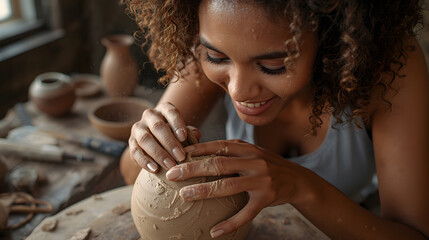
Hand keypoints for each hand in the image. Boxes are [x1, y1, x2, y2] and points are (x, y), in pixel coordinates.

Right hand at [128, 102, 199, 172]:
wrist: (157, 143)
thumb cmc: (175, 136)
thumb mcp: (183, 132)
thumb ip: (190, 133)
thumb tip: (196, 134)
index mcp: (164, 109)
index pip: (171, 112)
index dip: (177, 124)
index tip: (184, 138)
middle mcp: (149, 116)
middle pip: (158, 127)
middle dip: (170, 143)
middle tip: (181, 157)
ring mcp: (138, 128)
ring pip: (145, 139)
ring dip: (158, 153)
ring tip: (170, 165)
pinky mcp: (131, 142)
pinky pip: (135, 151)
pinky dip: (145, 161)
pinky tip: (155, 169)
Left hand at [165, 139, 309, 237]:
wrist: (298, 179)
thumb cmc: (267, 164)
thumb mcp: (252, 151)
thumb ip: (231, 148)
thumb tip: (201, 146)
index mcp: (247, 148)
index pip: (218, 145)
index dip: (197, 149)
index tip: (178, 154)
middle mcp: (254, 161)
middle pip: (218, 164)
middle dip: (193, 168)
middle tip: (172, 174)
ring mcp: (261, 180)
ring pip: (228, 186)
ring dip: (204, 191)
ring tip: (185, 196)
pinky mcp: (267, 198)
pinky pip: (246, 213)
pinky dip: (230, 223)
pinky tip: (215, 231)